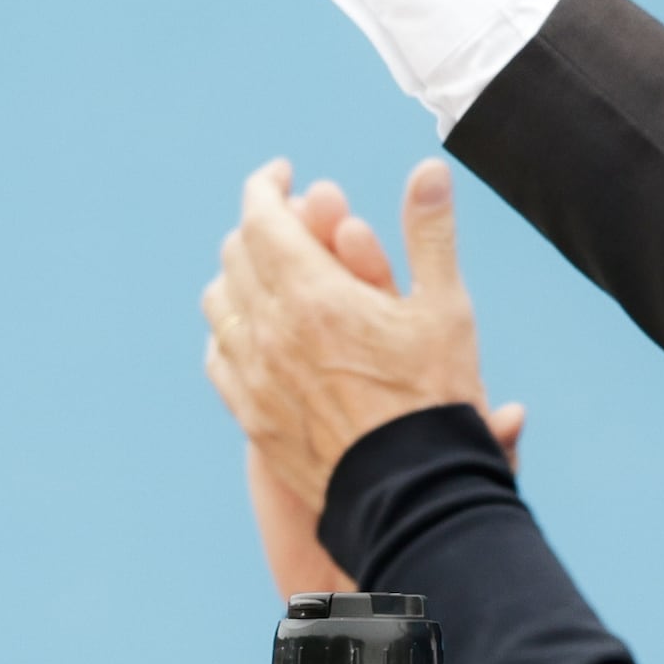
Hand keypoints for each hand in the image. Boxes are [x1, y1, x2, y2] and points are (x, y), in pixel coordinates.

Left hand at [202, 158, 512, 527]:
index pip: (261, 214)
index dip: (267, 184)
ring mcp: (253, 375)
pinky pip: (217, 355)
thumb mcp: (446, 308)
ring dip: (240, 274)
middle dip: (262, 225)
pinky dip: (230, 328)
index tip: (284, 174)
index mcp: (312, 293)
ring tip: (270, 271)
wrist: (410, 494)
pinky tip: (253, 329)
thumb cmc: (435, 401)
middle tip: (291, 221)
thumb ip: (430, 232)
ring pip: (219, 302)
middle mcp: (270, 330)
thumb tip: (430, 170)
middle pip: (237, 252)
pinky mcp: (249, 415)